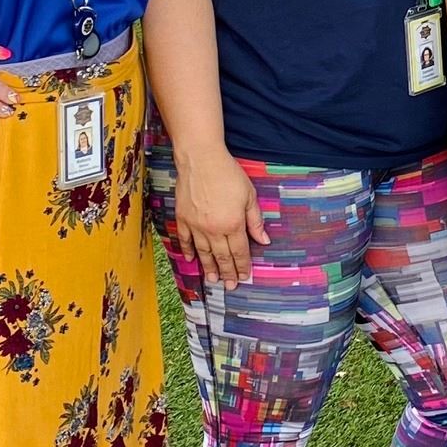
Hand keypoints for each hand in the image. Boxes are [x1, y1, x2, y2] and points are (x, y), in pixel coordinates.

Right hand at [172, 144, 268, 287]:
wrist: (200, 159)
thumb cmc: (228, 174)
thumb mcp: (249, 196)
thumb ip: (255, 221)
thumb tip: (263, 241)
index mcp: (233, 224)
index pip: (240, 251)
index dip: (243, 266)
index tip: (244, 277)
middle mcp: (213, 229)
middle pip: (222, 256)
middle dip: (227, 272)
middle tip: (229, 286)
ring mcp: (195, 225)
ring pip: (203, 252)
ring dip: (209, 267)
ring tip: (213, 279)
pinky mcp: (182, 218)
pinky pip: (185, 240)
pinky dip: (188, 251)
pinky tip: (192, 260)